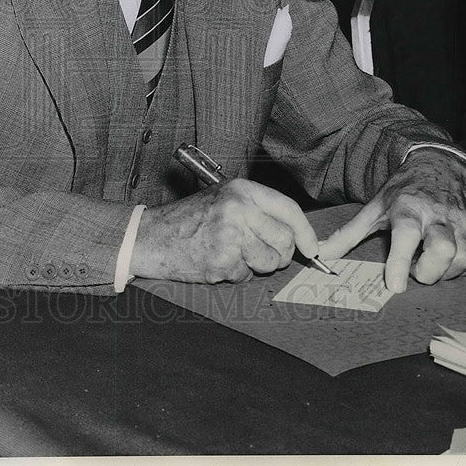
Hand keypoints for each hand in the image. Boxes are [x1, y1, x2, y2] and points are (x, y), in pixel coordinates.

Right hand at [130, 178, 318, 283]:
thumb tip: (296, 234)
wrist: (153, 236)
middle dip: (279, 255)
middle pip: (284, 241)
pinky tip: (216, 260)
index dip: (305, 232)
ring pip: (268, 263)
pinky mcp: (221, 261)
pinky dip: (234, 274)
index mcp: (241, 190)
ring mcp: (230, 236)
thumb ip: (257, 210)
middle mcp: (238, 209)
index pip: (288, 209)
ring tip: (232, 253)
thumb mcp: (224, 198)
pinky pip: (245, 276)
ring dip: (255, 266)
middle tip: (261, 254)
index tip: (312, 248)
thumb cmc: (189, 218)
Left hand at [318, 150, 465, 292]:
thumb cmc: (403, 191)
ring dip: (446, 273)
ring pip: (463, 258)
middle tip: (415, 271)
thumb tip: (321, 255)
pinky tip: (449, 262)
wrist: (437, 165)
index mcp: (407, 209)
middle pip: (443, 250)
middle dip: (429, 271)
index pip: (405, 236)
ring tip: (429, 265)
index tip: (395, 286)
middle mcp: (436, 214)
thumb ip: (348, 234)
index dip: (400, 262)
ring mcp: (460, 221)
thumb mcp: (373, 208)